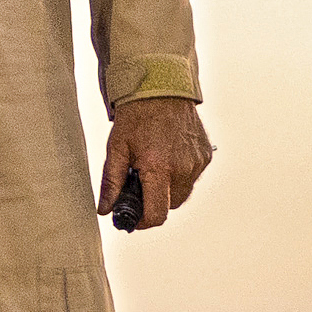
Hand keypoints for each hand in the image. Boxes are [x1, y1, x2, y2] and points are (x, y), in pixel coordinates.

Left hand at [101, 97, 210, 230]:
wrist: (161, 89)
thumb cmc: (137, 117)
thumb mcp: (116, 149)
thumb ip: (112, 182)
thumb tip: (105, 209)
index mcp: (159, 168)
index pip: (157, 214)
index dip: (144, 221)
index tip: (134, 218)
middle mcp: (183, 168)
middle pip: (170, 205)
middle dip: (154, 201)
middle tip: (139, 183)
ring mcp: (197, 163)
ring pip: (183, 192)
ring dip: (168, 188)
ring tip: (153, 165)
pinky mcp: (205, 156)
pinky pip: (192, 177)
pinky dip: (180, 174)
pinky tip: (168, 156)